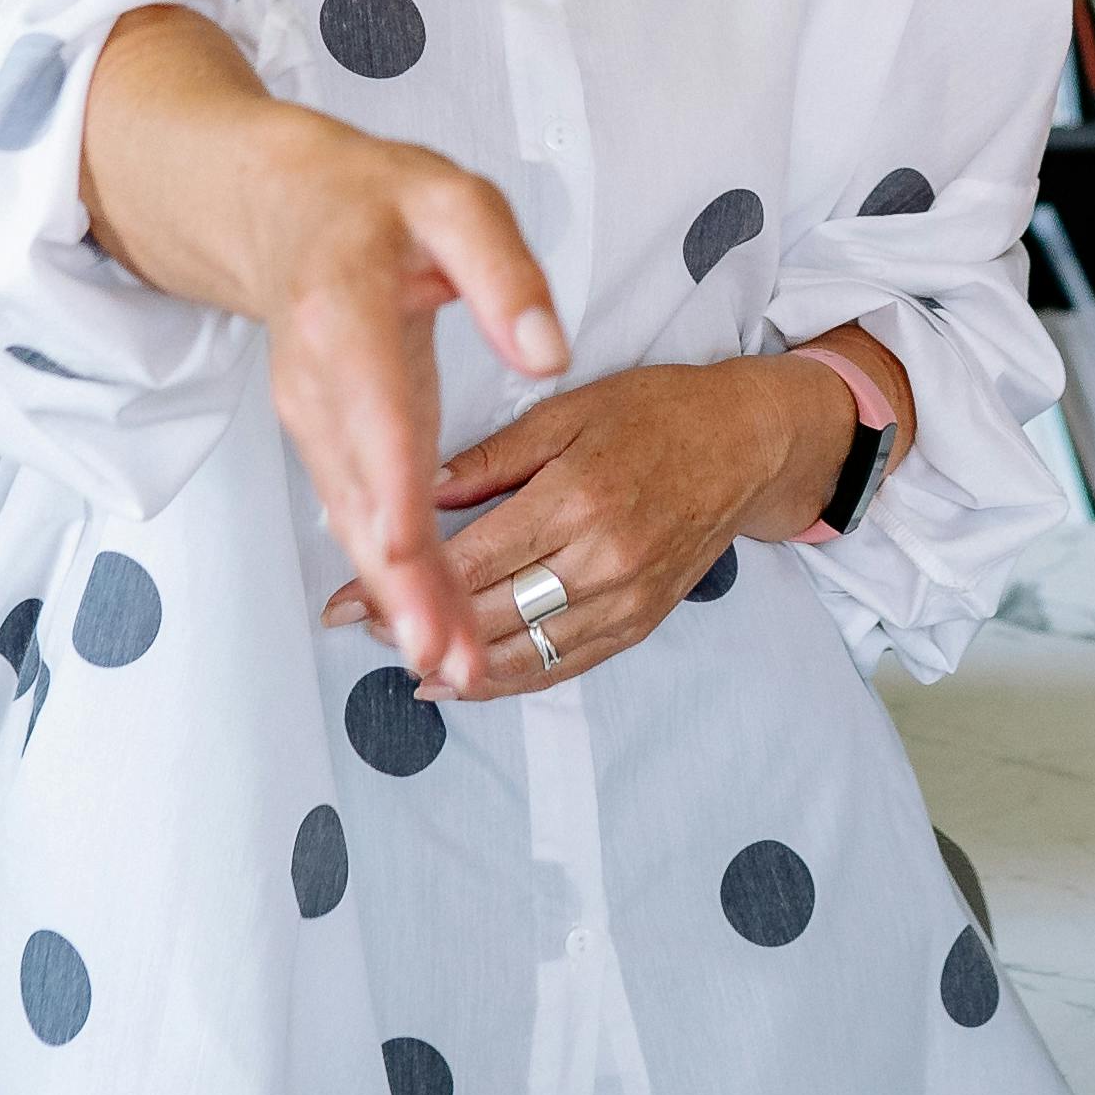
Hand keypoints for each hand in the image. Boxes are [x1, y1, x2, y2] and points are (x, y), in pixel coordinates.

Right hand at [251, 129, 565, 698]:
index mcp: (343, 319)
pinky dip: (394, 570)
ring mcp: (313, 420)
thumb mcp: (451, 201)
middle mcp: (316, 386)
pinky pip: (360, 515)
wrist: (284, 210)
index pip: (376, 425)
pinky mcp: (325, 440)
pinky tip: (432, 620)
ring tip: (458, 666)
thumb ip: (500, 273)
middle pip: (362, 501)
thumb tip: (547, 354)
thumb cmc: (380, 200)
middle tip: (455, 662)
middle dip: (406, 588)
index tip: (422, 572)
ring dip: (404, 597)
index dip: (399, 505)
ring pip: (359, 523)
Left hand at [329, 337, 879, 693]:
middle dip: (412, 626)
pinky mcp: (640, 623)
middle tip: (353, 625)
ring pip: (521, 653)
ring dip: (452, 665)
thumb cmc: (658, 412)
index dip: (399, 583)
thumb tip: (414, 493)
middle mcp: (601, 559)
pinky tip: (463, 683)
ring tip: (397, 658)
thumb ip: (491, 459)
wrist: (749, 445)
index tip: (344, 593)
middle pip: (485, 613)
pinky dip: (509, 682)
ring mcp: (624, 599)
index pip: (468, 559)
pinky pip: (563, 666)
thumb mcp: (568, 410)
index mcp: (576, 497)